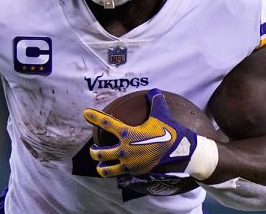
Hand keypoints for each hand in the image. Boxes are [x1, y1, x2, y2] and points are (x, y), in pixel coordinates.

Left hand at [83, 88, 197, 177]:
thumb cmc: (170, 133)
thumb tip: (154, 90)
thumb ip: (156, 101)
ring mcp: (128, 164)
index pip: (106, 123)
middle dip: (94, 151)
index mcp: (128, 134)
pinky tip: (116, 169)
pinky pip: (119, 175)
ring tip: (101, 163)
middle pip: (99, 153)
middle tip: (94, 148)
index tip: (85, 112)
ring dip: (101, 165)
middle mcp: (124, 150)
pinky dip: (115, 172)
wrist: (180, 154)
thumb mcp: (162, 115)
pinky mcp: (135, 173)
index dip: (94, 116)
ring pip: (105, 169)